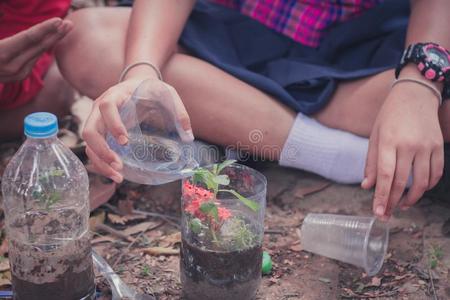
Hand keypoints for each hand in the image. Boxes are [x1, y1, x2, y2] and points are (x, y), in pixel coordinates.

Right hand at [0, 17, 72, 81]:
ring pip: (38, 53)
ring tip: (66, 28)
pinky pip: (34, 58)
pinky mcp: (19, 75)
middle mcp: (12, 66)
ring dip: (53, 39)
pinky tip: (54, 38)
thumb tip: (10, 17)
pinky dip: (44, 47)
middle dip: (56, 34)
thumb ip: (12, 31)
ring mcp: (17, 73)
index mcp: (2, 54)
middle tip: (70, 23)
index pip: (28, 38)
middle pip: (38, 46)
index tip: (59, 20)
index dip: (45, 28)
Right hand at [83, 77, 193, 182]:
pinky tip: (116, 174)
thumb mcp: (168, 94)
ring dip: (100, 162)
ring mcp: (97, 121)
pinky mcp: (100, 132)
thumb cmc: (151, 89)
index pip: (107, 107)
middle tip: (119, 164)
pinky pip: (93, 150)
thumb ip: (179, 111)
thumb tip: (188, 136)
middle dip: (101, 150)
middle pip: (89, 129)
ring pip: (88, 144)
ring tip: (118, 177)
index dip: (113, 124)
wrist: (136, 84)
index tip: (125, 141)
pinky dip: (101, 163)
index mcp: (116, 95)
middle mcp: (99, 107)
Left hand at [362, 82, 443, 219]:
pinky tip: (418, 190)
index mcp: (388, 142)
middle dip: (393, 202)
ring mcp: (426, 146)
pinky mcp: (438, 147)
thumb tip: (367, 186)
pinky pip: (436, 173)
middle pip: (401, 182)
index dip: (382, 196)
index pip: (385, 176)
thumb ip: (371, 163)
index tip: (379, 212)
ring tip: (401, 204)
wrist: (415, 95)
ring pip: (422, 182)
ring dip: (411, 198)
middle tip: (386, 214)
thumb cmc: (390, 117)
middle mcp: (408, 145)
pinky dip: (428, 186)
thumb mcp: (375, 136)